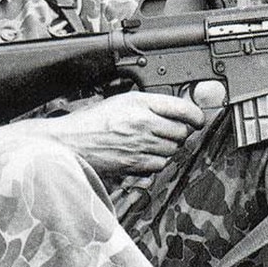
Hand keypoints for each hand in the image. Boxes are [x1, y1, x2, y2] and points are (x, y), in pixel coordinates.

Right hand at [40, 90, 204, 176]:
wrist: (69, 143)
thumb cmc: (92, 122)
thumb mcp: (121, 102)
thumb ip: (149, 105)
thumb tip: (176, 111)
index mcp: (140, 102)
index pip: (182, 108)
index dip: (196, 115)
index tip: (198, 119)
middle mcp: (143, 122)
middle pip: (182, 131)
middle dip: (180, 132)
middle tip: (169, 132)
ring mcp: (140, 144)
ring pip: (173, 149)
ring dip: (168, 148)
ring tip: (152, 143)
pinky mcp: (135, 163)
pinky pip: (160, 165)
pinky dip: (157, 162)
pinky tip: (144, 155)